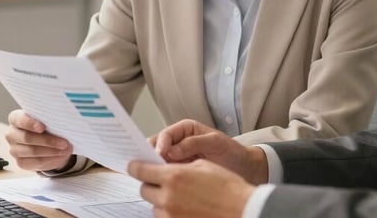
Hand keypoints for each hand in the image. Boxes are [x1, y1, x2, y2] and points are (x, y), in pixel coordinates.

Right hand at [5, 109, 72, 170]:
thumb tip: (63, 124)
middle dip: (47, 140)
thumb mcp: (48, 120)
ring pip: (32, 151)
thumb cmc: (46, 126)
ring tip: (65, 149)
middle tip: (64, 142)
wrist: (46, 142)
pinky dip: (50, 159)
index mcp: (15, 118)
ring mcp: (14, 149)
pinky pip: (36, 162)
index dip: (31, 123)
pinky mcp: (20, 162)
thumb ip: (50, 120)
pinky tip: (59, 156)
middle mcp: (12, 134)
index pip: (19, 120)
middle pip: (27, 138)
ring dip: (51, 151)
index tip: (43, 127)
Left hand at [128, 159, 253, 217]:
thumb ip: (178, 164)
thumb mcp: (202, 165)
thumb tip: (163, 166)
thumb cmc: (227, 187)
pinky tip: (185, 207)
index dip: (135, 166)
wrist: (243, 210)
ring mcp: (171, 215)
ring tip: (180, 196)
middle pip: (144, 190)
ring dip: (160, 199)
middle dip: (151, 183)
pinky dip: (169, 212)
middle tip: (163, 181)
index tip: (133, 165)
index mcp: (173, 177)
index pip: (141, 170)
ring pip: (154, 206)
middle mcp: (168, 198)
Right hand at [151, 119, 267, 184]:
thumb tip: (172, 150)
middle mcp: (178, 143)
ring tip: (154, 176)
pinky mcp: (179, 173)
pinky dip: (162, 178)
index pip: (165, 135)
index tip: (159, 154)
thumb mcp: (216, 142)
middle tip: (149, 166)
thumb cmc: (232, 152)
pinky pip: (165, 175)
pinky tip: (162, 184)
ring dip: (155, 168)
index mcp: (185, 130)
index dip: (160, 144)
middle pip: (156, 147)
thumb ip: (194, 143)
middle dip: (151, 156)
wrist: (243, 168)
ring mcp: (177, 159)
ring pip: (158, 162)